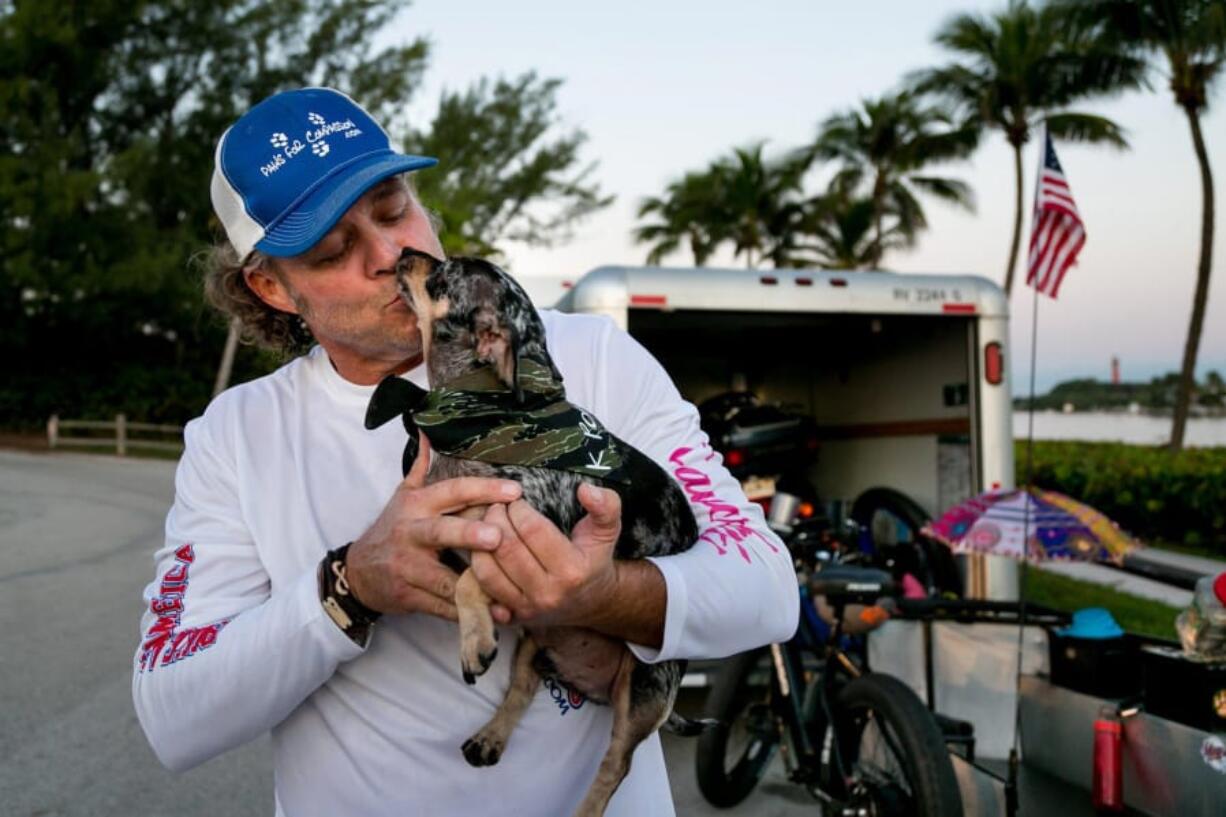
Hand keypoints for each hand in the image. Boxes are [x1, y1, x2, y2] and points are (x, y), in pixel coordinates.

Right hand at [346, 436, 521, 619]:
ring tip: (506, 591)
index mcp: (416, 505)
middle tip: (498, 536)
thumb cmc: (391, 530)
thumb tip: (427, 432)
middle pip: (441, 532)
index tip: (515, 490)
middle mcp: (411, 533)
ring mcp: (407, 567)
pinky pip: (441, 605)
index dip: (483, 490)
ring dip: (475, 585)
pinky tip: (491, 615)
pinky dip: (466, 611)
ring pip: (444, 577)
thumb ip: (419, 466)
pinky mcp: (407, 596)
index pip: (452, 491)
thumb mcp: (402, 496)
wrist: (357, 573)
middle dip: (469, 534)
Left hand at [470, 483, 622, 628]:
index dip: (518, 509)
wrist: (591, 601)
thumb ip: (605, 506)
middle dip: (496, 521)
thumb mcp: (607, 530)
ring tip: (488, 526)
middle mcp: (548, 593)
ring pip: (488, 571)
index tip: (516, 500)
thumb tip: (586, 489)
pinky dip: (477, 568)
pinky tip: (484, 551)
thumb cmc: (594, 558)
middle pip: (507, 549)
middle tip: (496, 508)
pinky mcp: (511, 617)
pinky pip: (482, 590)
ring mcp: (527, 608)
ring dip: (480, 543)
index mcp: (572, 570)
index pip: (532, 530)